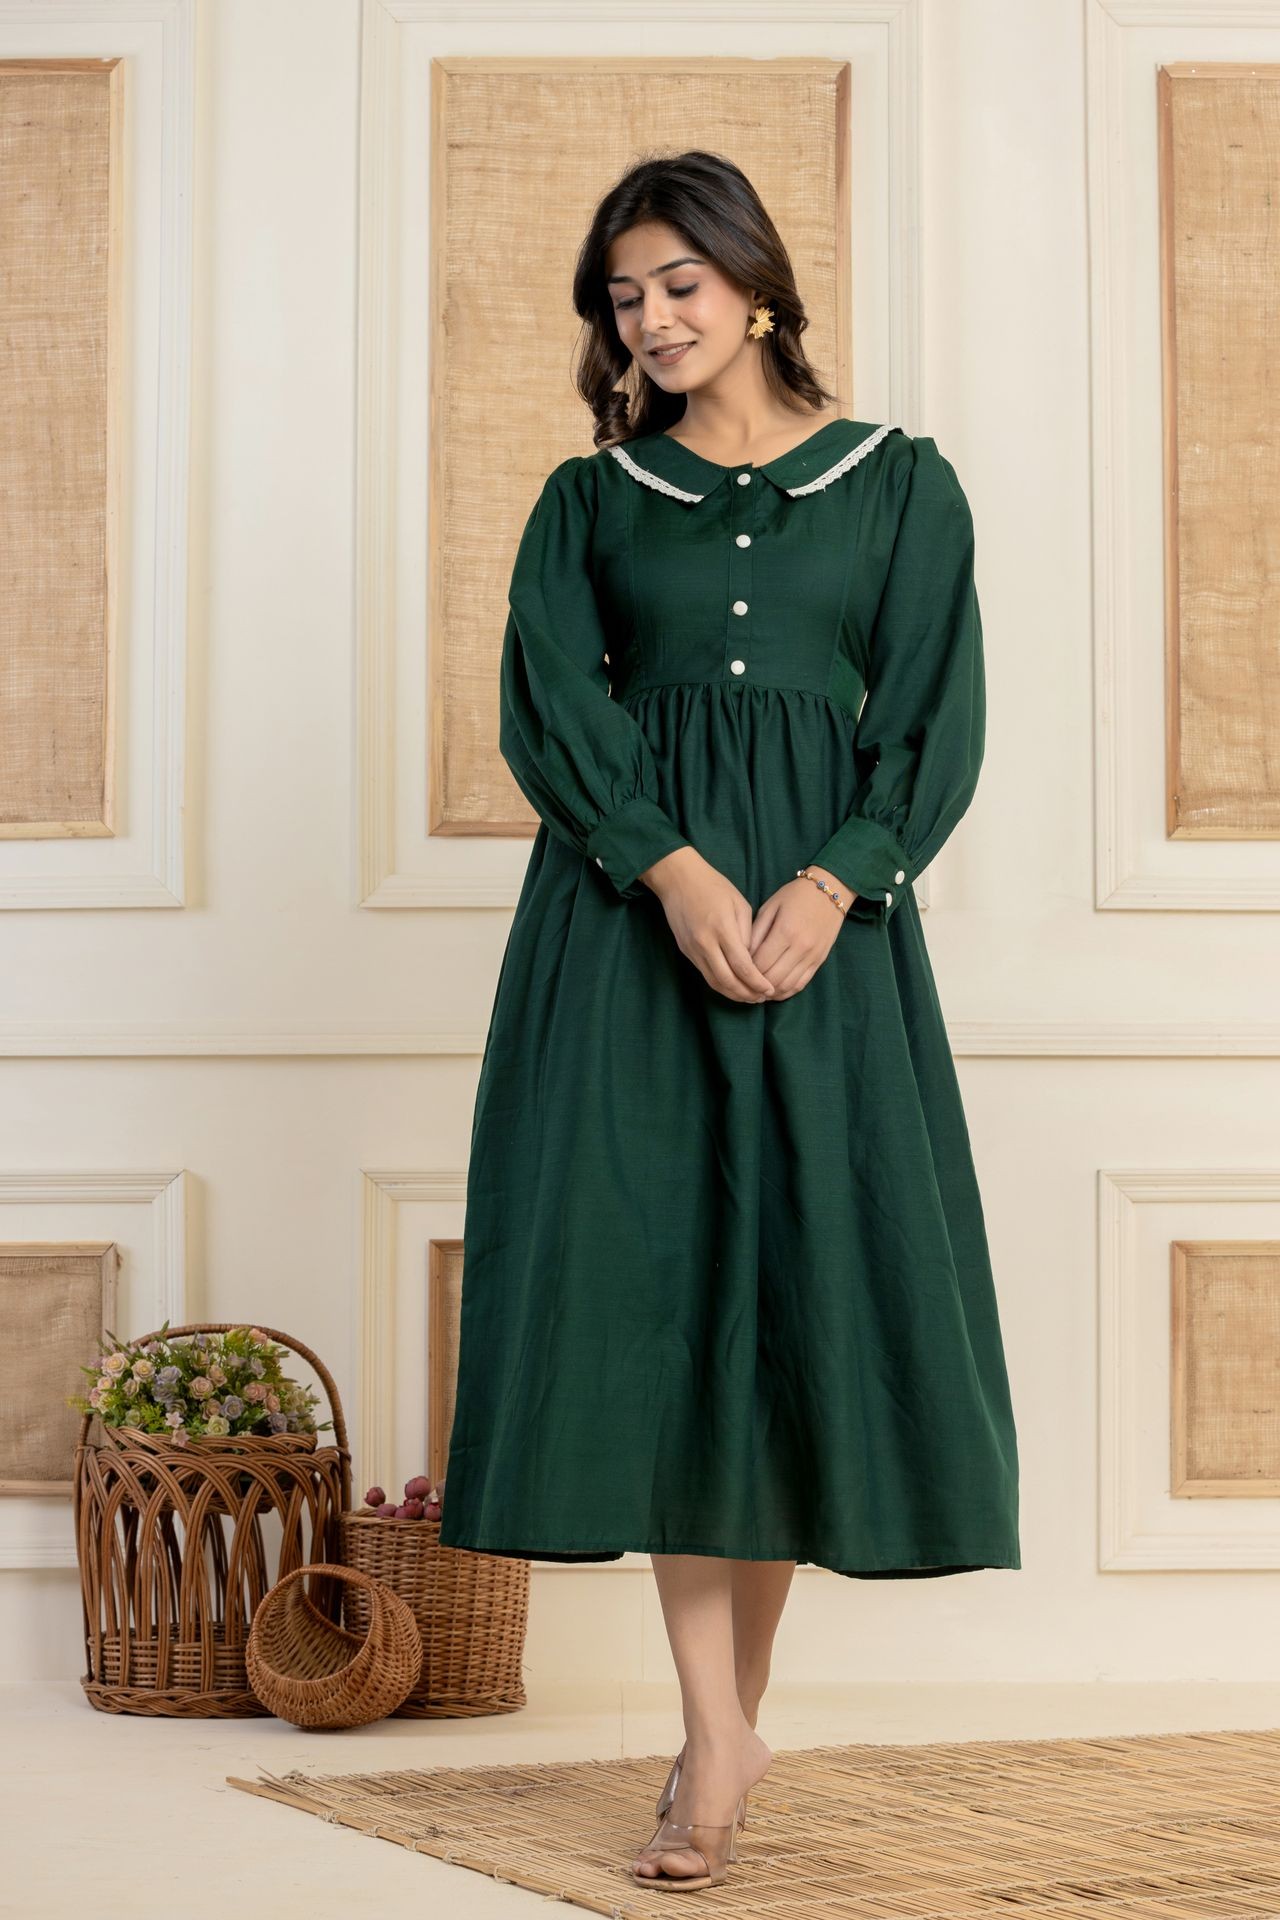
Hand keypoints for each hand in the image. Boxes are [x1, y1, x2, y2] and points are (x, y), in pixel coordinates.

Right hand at [641, 847, 777, 1003]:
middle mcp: (705, 943)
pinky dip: (720, 985)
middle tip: (761, 998)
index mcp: (722, 929)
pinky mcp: (686, 952)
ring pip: (714, 982)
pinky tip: (733, 987)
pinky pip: (705, 975)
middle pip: (727, 980)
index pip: (742, 966)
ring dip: (733, 994)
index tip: (769, 989)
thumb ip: (747, 933)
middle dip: (746, 993)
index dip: (757, 982)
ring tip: (749, 997)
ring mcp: (693, 950)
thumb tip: (751, 959)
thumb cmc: (714, 887)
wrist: (678, 880)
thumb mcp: (739, 903)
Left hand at [746, 867, 849, 999]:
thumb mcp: (770, 907)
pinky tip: (774, 991)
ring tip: (756, 990)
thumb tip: (743, 956)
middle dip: (755, 985)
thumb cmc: (795, 896)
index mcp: (785, 931)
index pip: (760, 963)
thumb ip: (755, 932)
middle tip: (743, 984)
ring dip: (769, 992)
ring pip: (786, 985)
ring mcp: (812, 957)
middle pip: (772, 978)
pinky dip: (785, 991)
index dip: (745, 971)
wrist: (829, 891)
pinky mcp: (819, 961)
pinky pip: (801, 984)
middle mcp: (800, 948)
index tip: (736, 970)